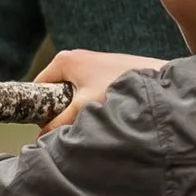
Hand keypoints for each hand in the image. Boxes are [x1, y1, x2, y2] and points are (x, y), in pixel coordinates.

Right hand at [36, 46, 167, 133]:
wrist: (157, 76)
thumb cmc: (119, 86)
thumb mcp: (85, 106)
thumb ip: (60, 122)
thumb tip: (41, 138)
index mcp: (63, 60)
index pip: (37, 86)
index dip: (38, 109)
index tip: (45, 127)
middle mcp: (74, 57)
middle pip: (53, 89)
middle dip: (58, 109)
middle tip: (68, 126)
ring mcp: (89, 63)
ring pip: (71, 91)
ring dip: (76, 108)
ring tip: (88, 120)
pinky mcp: (103, 70)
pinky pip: (86, 90)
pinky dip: (89, 102)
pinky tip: (102, 113)